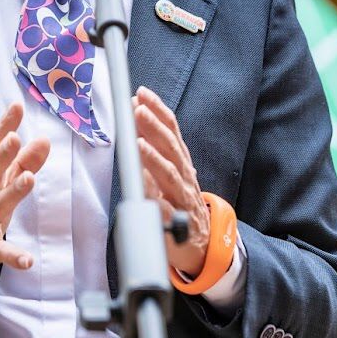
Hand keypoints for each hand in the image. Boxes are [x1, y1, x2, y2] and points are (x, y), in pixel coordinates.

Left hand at [133, 85, 211, 276]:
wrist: (201, 243)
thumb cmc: (178, 202)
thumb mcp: (169, 172)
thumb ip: (154, 149)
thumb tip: (135, 121)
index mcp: (180, 161)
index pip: (171, 131)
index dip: (158, 111)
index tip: (142, 94)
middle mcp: (185, 177)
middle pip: (170, 148)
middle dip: (154, 128)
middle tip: (138, 110)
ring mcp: (183, 199)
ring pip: (170, 176)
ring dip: (154, 159)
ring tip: (139, 144)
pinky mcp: (179, 223)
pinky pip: (165, 210)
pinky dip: (155, 198)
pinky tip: (144, 188)